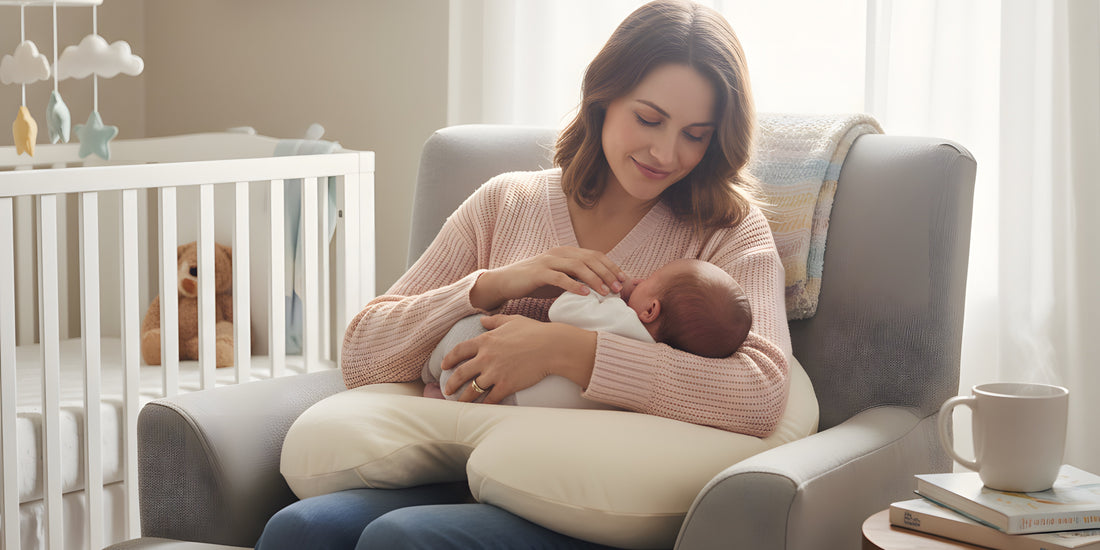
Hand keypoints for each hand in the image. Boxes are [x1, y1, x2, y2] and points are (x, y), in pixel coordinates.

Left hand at [441, 314, 596, 403]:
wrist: (551, 347)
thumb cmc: (534, 331)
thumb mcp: (512, 320)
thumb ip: (494, 321)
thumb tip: (482, 320)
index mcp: (485, 340)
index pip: (459, 351)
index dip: (449, 359)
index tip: (443, 366)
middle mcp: (486, 357)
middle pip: (461, 373)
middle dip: (451, 383)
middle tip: (447, 390)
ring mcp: (495, 373)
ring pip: (472, 389)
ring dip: (464, 398)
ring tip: (459, 403)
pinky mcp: (506, 386)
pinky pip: (490, 399)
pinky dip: (484, 405)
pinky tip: (480, 409)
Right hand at [470, 247, 626, 310]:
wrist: (505, 282)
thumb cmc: (534, 283)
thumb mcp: (559, 279)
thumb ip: (576, 279)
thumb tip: (600, 290)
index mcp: (566, 252)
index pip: (595, 255)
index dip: (611, 266)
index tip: (624, 280)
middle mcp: (559, 253)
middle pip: (590, 259)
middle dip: (607, 273)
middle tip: (619, 288)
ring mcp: (548, 261)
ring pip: (578, 267)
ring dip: (595, 279)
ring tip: (606, 292)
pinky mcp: (538, 273)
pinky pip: (560, 277)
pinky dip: (574, 285)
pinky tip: (585, 294)